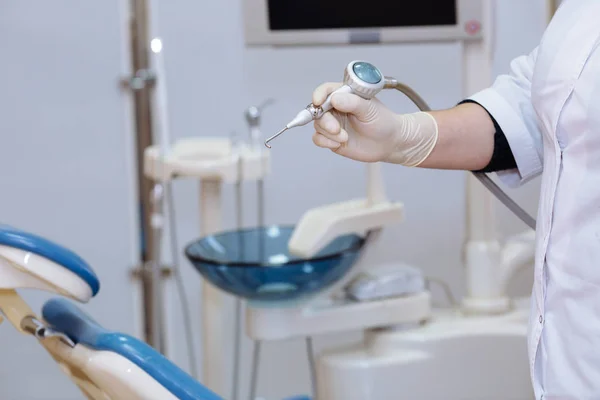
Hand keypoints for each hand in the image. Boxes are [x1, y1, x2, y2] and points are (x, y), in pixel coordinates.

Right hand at [311, 82, 438, 165]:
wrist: (390, 143)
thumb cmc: (384, 122)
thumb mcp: (370, 109)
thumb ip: (353, 102)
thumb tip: (335, 98)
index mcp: (346, 95)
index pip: (327, 90)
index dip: (319, 94)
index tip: (318, 101)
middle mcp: (337, 108)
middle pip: (318, 110)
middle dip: (325, 121)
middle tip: (336, 129)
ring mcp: (333, 123)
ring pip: (318, 125)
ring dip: (328, 133)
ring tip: (345, 137)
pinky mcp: (332, 138)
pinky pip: (318, 139)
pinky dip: (325, 142)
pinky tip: (338, 143)